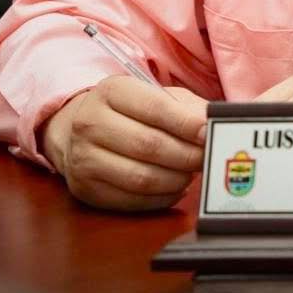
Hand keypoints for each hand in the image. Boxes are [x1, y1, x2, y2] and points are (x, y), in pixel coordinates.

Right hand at [41, 75, 206, 210]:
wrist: (77, 132)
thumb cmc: (130, 111)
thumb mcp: (156, 96)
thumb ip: (186, 108)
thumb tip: (214, 123)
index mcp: (112, 91)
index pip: (155, 108)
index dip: (186, 123)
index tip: (209, 133)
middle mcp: (91, 123)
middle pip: (149, 145)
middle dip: (186, 155)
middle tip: (208, 157)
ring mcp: (83, 159)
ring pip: (140, 177)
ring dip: (176, 179)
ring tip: (193, 173)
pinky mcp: (85, 190)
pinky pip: (131, 201)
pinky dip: (161, 198)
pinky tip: (176, 188)